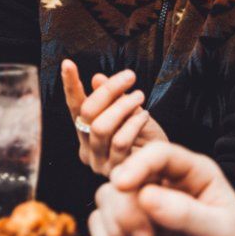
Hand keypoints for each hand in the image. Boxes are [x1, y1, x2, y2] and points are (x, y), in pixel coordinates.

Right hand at [61, 60, 167, 175]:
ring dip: (122, 105)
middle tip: (130, 76)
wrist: (167, 169)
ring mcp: (98, 163)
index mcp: (86, 132)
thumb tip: (97, 78)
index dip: (70, 85)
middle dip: (108, 90)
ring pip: (101, 127)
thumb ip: (113, 99)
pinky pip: (120, 142)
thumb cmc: (147, 139)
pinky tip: (146, 115)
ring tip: (140, 95)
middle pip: (87, 113)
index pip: (74, 106)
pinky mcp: (114, 173)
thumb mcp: (131, 112)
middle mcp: (86, 148)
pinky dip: (133, 123)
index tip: (67, 62)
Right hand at [89, 142, 234, 235]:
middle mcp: (162, 181)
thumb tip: (146, 196)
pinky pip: (99, 223)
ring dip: (116, 225)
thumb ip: (187, 213)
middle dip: (127, 208)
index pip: (158, 153)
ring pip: (106, 197)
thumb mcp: (222, 231)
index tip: (122, 184)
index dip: (137, 164)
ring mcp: (142, 204)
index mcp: (191, 172)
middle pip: (124, 175)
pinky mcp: (129, 228)